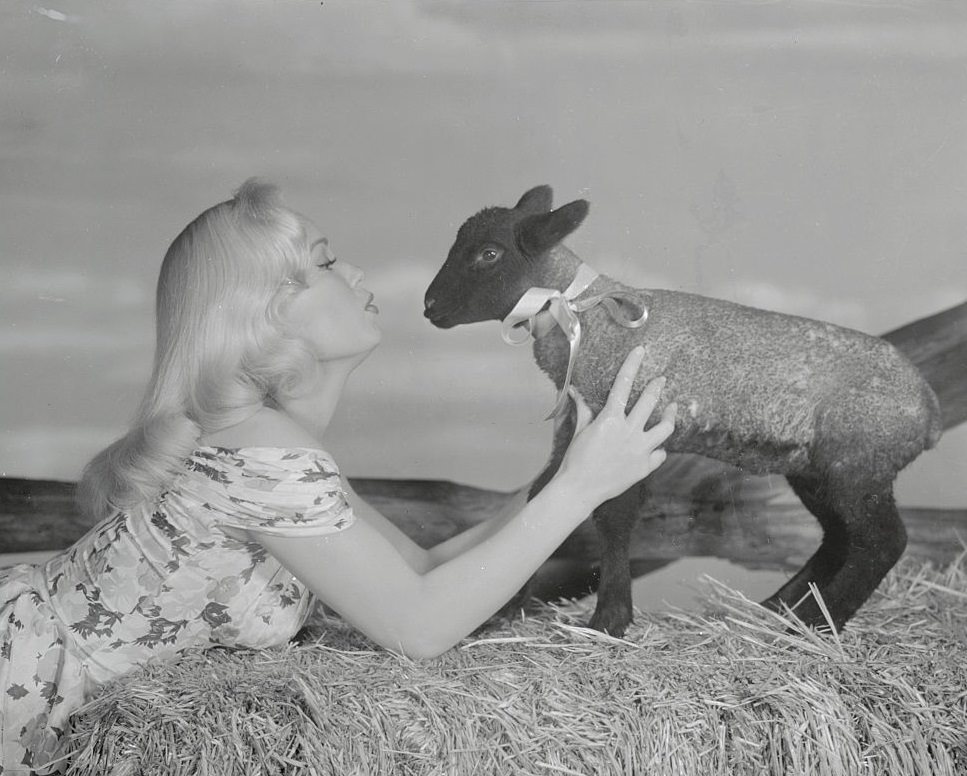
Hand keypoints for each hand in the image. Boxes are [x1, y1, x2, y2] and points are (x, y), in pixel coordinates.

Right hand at [558, 347, 676, 503]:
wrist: (580, 490)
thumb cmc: (576, 460)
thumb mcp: (579, 431)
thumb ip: (584, 409)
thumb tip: (575, 391)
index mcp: (610, 419)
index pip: (623, 384)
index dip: (633, 365)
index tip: (641, 351)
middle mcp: (628, 432)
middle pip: (650, 402)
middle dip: (657, 387)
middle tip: (661, 379)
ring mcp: (640, 450)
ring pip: (665, 428)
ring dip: (670, 416)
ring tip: (672, 408)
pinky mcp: (645, 467)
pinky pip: (660, 454)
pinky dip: (658, 449)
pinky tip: (656, 447)